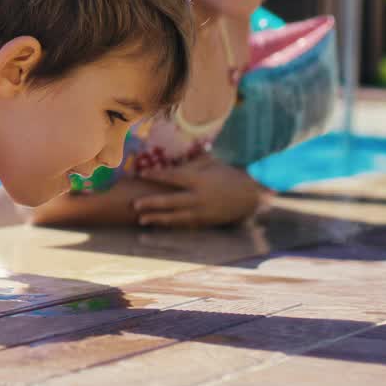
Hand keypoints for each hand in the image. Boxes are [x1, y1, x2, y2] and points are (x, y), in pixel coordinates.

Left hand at [133, 155, 263, 227]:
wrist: (250, 196)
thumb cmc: (229, 175)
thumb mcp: (211, 164)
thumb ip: (192, 163)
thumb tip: (172, 161)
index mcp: (199, 180)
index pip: (174, 177)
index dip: (156, 175)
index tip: (142, 174)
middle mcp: (199, 198)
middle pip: (171, 201)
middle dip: (152, 203)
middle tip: (134, 205)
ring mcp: (202, 212)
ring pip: (176, 217)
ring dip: (158, 219)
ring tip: (142, 220)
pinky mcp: (205, 222)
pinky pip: (185, 224)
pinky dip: (171, 224)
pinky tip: (158, 225)